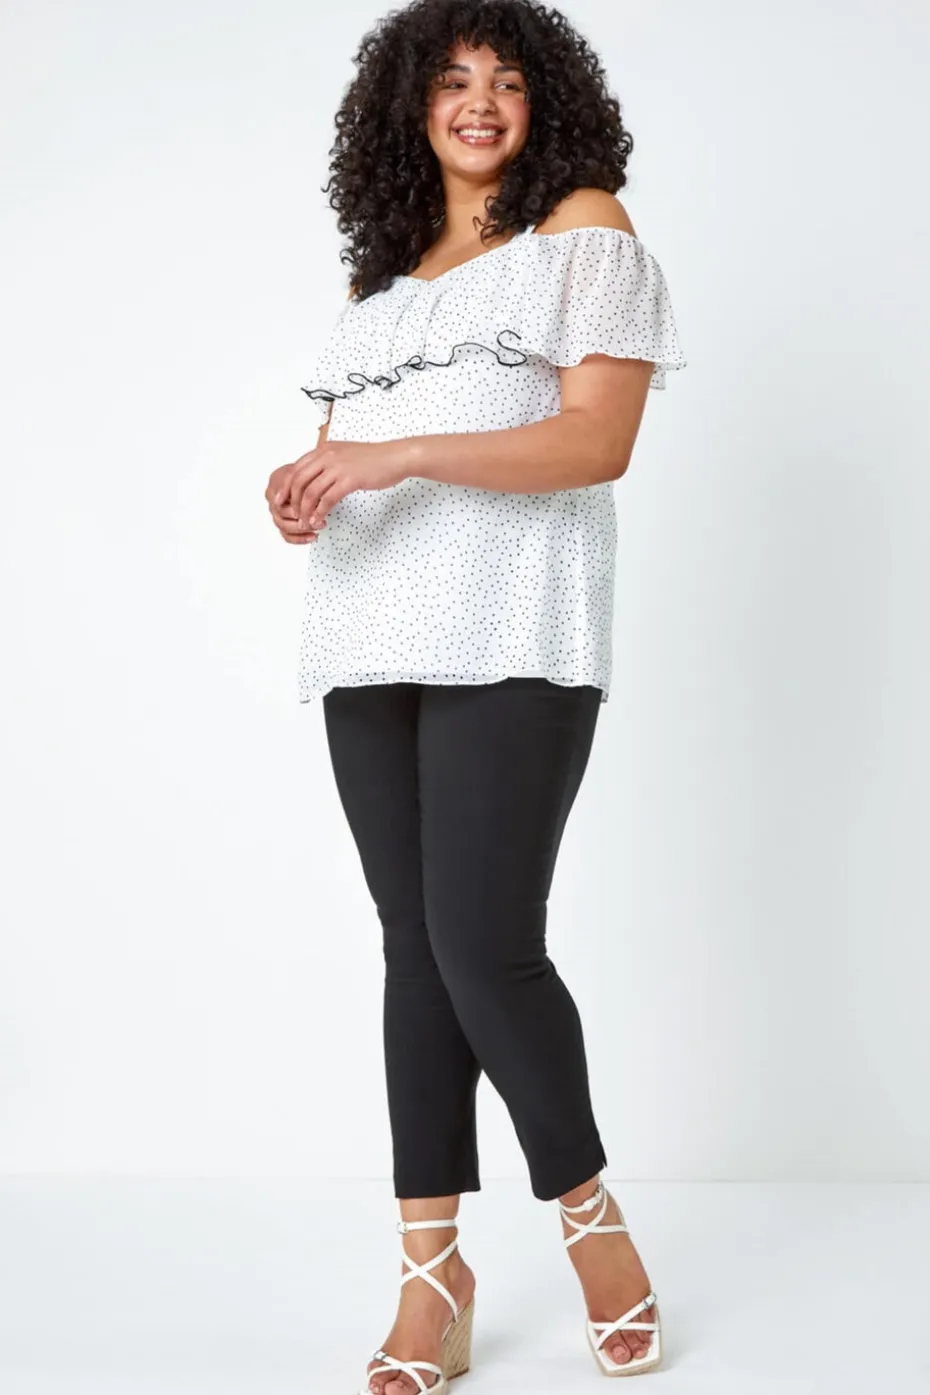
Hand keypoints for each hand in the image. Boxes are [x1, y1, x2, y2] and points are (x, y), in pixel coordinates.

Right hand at [264, 461, 321, 544]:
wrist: (310, 477)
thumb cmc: (305, 475)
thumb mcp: (301, 474)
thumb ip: (297, 484)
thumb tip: (300, 498)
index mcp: (273, 491)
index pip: (279, 505)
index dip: (294, 509)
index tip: (309, 510)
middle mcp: (273, 504)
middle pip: (281, 519)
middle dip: (300, 521)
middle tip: (317, 519)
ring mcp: (277, 515)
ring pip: (284, 529)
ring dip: (302, 530)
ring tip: (319, 526)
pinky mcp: (284, 524)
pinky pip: (288, 536)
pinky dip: (300, 539)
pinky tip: (313, 536)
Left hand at [282, 439, 409, 528]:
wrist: (395, 457)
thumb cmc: (375, 458)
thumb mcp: (345, 454)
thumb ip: (329, 462)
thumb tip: (317, 476)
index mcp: (324, 449)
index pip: (296, 468)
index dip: (286, 487)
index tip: (281, 500)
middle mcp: (327, 455)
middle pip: (299, 481)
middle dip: (292, 501)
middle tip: (292, 516)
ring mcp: (338, 467)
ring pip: (311, 492)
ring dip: (305, 510)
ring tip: (306, 522)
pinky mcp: (349, 480)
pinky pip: (327, 499)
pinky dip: (320, 512)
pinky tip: (320, 519)